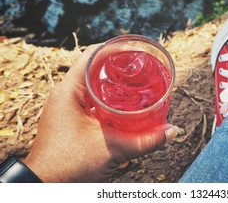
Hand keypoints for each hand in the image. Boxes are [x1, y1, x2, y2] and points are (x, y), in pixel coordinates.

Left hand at [23, 45, 177, 181]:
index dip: (115, 48)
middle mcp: (66, 95)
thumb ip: (145, 140)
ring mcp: (68, 107)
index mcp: (69, 91)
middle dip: (119, 66)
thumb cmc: (68, 166)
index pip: (91, 55)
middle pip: (95, 68)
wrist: (45, 188)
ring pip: (94, 85)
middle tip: (141, 67)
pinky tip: (124, 104)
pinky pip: (93, 101)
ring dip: (114, 83)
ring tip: (136, 82)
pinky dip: (109, 99)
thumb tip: (172, 131)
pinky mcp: (72, 119)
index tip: (135, 50)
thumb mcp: (112, 149)